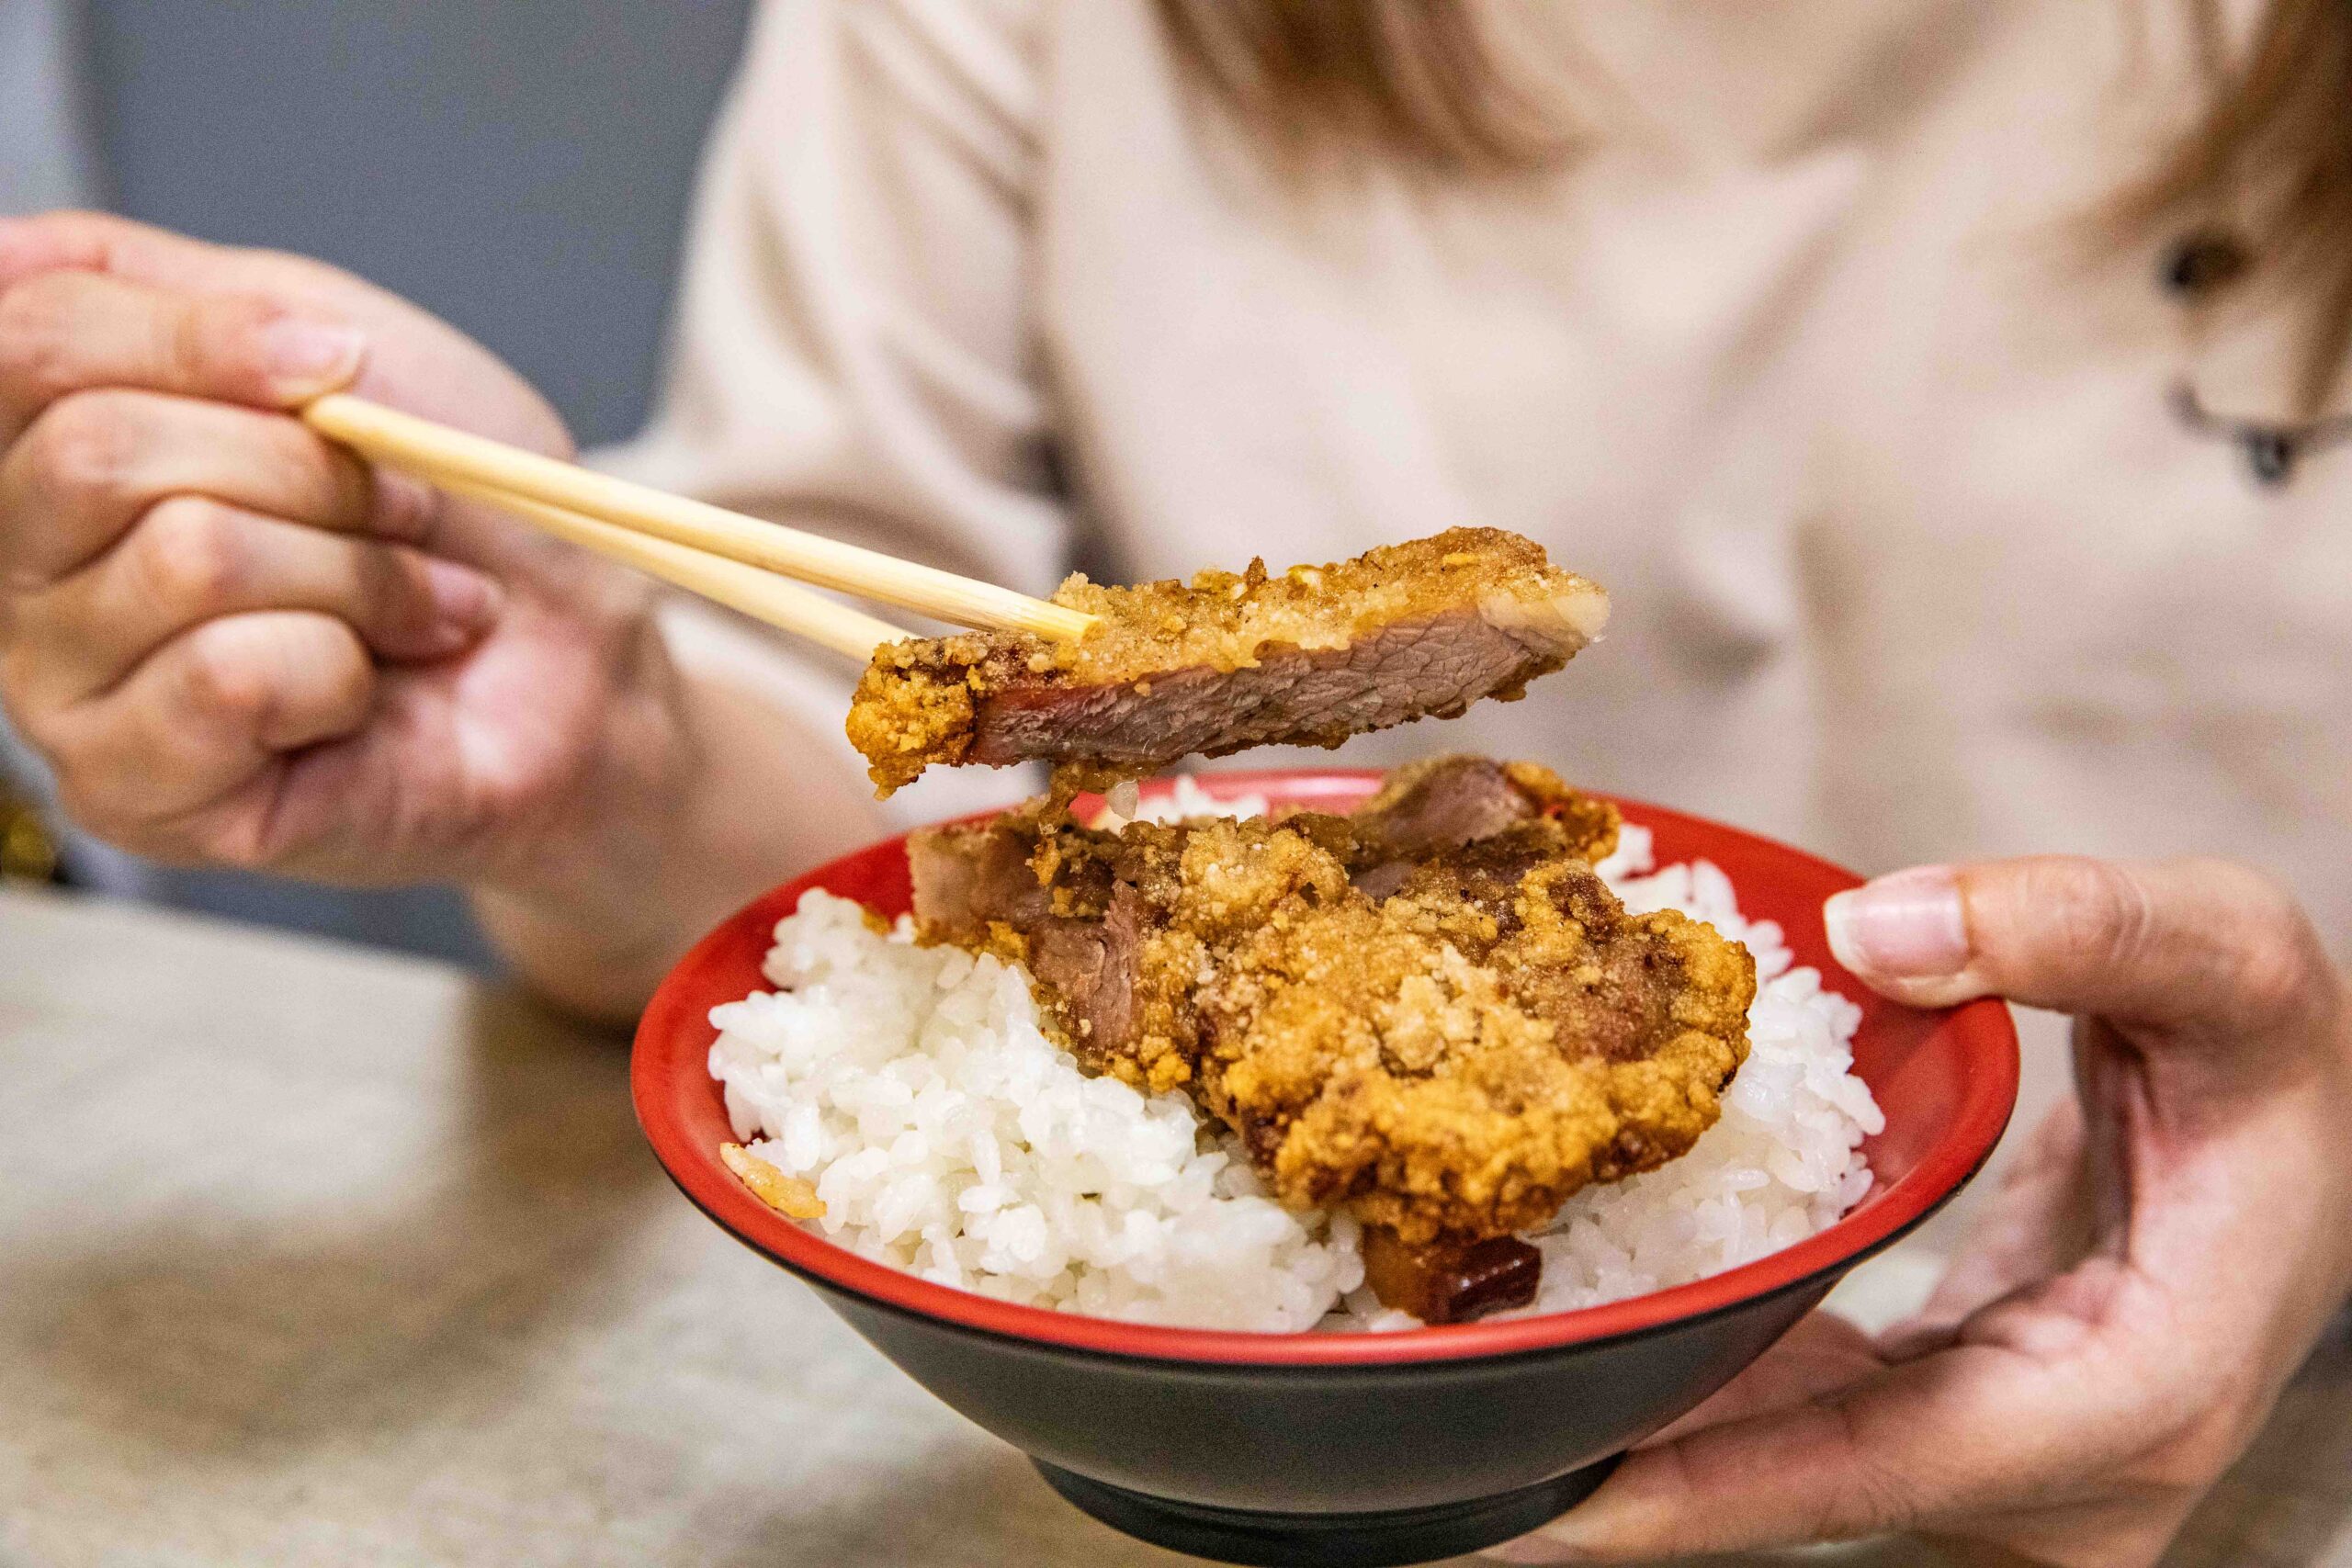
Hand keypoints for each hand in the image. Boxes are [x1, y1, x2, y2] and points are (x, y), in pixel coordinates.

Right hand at [0, 212, 693, 985]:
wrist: (576, 665)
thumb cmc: (464, 516)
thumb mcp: (335, 346)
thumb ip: (157, 287)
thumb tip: (10, 252)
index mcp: (47, 441)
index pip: (25, 339)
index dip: (197, 335)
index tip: (339, 360)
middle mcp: (20, 565)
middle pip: (97, 454)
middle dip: (307, 471)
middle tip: (405, 514)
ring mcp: (58, 689)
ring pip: (185, 559)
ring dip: (354, 574)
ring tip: (414, 607)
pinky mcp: (133, 792)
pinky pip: (225, 678)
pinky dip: (342, 669)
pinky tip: (368, 691)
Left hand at [1491, 856, 2351, 1566]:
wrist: (2320, 1139)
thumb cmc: (2283, 1070)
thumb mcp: (2227, 960)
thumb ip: (2078, 925)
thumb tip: (1876, 928)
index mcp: (2123, 1404)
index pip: (1870, 1469)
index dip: (1698, 1484)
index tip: (1543, 1493)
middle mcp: (2061, 1485)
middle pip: (1800, 1492)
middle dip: (1629, 1475)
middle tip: (1451, 1447)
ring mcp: (2011, 1478)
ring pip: (1791, 1469)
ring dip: (1648, 1433)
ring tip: (1479, 1391)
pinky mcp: (1964, 1433)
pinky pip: (1812, 1425)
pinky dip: (1708, 1383)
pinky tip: (1593, 1327)